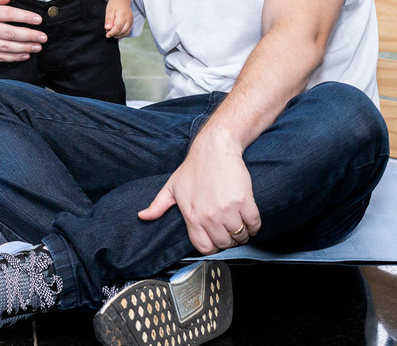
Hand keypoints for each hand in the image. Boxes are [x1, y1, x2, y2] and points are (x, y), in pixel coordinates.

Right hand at [0, 0, 44, 61]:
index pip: (9, 14)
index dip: (25, 17)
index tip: (39, 19)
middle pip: (10, 33)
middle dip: (29, 36)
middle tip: (43, 37)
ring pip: (6, 47)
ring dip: (24, 48)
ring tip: (38, 46)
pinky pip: (0, 57)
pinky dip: (14, 58)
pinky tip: (26, 55)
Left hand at [105, 0, 132, 37]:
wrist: (121, 0)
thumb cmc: (115, 4)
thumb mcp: (109, 10)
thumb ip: (108, 20)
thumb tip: (107, 28)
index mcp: (123, 16)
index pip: (118, 28)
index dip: (112, 33)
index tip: (107, 35)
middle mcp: (129, 19)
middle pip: (122, 31)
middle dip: (115, 34)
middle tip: (108, 33)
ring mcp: (131, 21)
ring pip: (125, 33)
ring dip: (118, 35)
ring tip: (112, 33)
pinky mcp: (131, 23)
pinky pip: (127, 31)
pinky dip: (122, 34)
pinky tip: (116, 32)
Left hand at [137, 132, 260, 254]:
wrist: (214, 148)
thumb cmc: (194, 167)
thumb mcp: (171, 186)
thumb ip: (158, 205)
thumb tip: (142, 216)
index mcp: (192, 216)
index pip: (205, 248)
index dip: (213, 247)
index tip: (217, 239)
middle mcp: (209, 216)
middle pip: (225, 243)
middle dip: (229, 240)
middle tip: (230, 230)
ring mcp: (227, 209)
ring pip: (240, 236)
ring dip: (243, 234)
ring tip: (240, 224)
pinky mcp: (244, 201)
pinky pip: (254, 224)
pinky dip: (254, 225)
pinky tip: (250, 218)